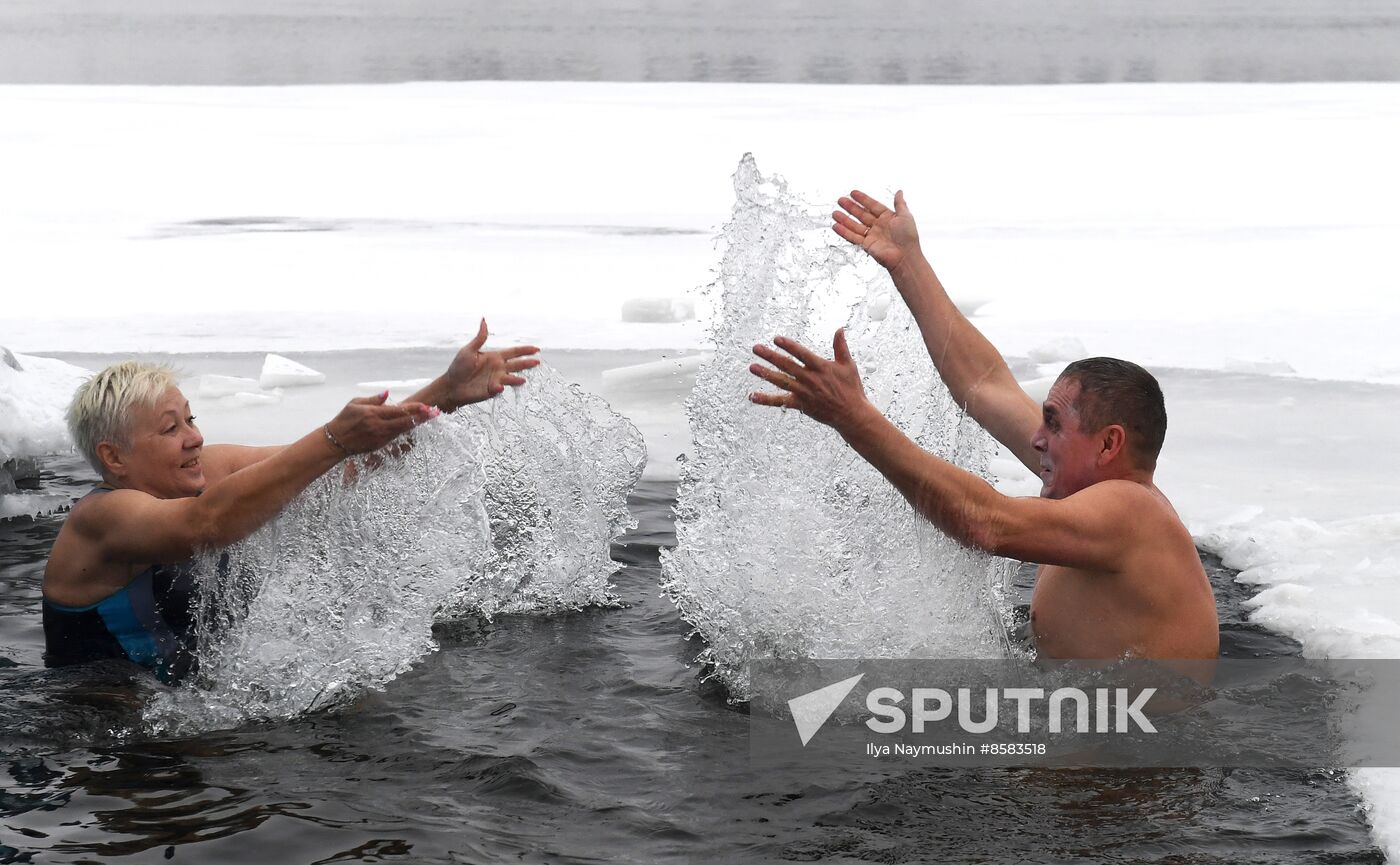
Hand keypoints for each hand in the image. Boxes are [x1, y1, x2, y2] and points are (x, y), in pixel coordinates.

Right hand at [325, 391, 434, 454]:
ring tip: (430, 417)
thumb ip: (373, 399)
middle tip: (436, 413)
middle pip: (406, 422)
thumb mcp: (355, 403)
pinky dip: (407, 430)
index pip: (398, 411)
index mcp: (373, 414)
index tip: (427, 406)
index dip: (414, 409)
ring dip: (417, 424)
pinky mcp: (381, 445)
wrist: (335, 442)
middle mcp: (379, 427)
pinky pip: (397, 436)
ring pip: (404, 429)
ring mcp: (381, 438)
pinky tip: (415, 425)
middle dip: (422, 417)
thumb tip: (387, 393)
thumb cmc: (344, 419)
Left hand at [441, 319, 540, 409]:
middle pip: (517, 364)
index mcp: (495, 357)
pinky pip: (499, 388)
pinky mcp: (492, 390)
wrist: (452, 385)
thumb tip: (484, 320)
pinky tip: (499, 386)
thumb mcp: (469, 350)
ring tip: (523, 379)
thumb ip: (480, 338)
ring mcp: (496, 379)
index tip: (536, 349)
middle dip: (527, 363)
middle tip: (537, 362)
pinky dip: (500, 387)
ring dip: (517, 379)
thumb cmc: (458, 367)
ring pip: (511, 378)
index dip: (525, 350)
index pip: (513, 352)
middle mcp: (498, 368)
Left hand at [748, 329, 872, 431]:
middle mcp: (810, 379)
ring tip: (752, 367)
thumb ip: (840, 346)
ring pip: (781, 381)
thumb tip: (839, 329)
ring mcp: (804, 392)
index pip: (801, 354)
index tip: (776, 339)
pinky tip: (752, 396)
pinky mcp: (800, 405)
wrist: (852, 414)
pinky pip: (780, 402)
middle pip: (787, 365)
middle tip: (756, 348)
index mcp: (821, 367)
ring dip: (766, 374)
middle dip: (770, 356)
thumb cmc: (851, 388)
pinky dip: (766, 399)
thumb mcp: (848, 365)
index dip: (788, 346)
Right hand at [832, 189, 919, 272]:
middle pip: (861, 214)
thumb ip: (900, 204)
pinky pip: (853, 237)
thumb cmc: (908, 238)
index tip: (853, 193)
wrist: (904, 257)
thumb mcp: (905, 216)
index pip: (873, 206)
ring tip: (834, 213)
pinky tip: (835, 226)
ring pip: (855, 225)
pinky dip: (843, 232)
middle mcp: (879, 226)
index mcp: (888, 217)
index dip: (863, 199)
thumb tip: (899, 192)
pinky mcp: (866, 245)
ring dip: (844, 219)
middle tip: (840, 200)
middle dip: (850, 207)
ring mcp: (872, 236)